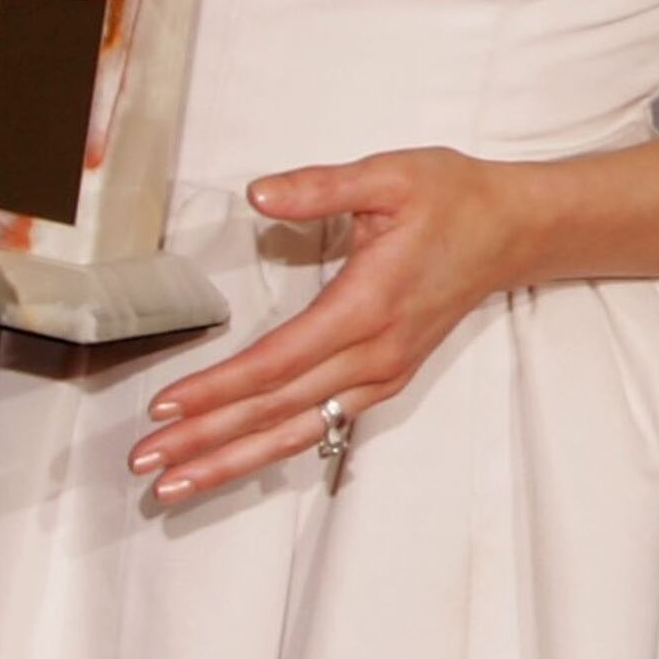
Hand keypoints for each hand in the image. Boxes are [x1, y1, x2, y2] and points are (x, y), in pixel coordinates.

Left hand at [135, 147, 532, 499]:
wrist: (512, 230)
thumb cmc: (452, 199)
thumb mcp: (390, 174)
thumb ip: (321, 186)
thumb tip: (258, 194)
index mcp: (369, 304)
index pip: (278, 361)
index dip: (219, 389)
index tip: (166, 407)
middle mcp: (376, 352)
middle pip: (279, 407)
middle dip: (208, 439)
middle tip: (146, 462)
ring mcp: (384, 372)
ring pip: (299, 429)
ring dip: (233, 460)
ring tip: (176, 484)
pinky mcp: (388, 378)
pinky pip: (324, 424)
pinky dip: (275, 448)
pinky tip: (237, 462)